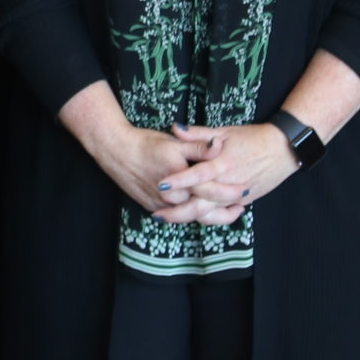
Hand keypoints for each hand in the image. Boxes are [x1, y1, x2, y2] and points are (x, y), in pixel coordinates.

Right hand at [59, 82, 239, 225]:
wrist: (115, 150)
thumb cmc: (145, 143)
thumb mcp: (174, 142)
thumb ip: (199, 146)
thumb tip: (219, 145)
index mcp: (181, 180)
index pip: (211, 191)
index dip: (230, 192)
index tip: (244, 192)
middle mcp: (172, 197)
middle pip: (204, 210)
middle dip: (225, 210)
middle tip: (241, 207)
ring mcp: (161, 205)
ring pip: (191, 217)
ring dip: (211, 216)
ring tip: (229, 213)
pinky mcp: (153, 207)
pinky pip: (177, 217)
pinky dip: (192, 216)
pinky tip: (203, 212)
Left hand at [167, 122, 299, 210]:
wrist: (283, 149)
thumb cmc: (252, 138)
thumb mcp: (225, 132)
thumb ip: (199, 134)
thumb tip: (175, 128)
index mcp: (222, 164)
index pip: (197, 176)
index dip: (179, 181)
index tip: (160, 186)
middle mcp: (228, 183)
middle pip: (201, 203)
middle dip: (178, 211)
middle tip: (156, 214)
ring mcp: (236, 195)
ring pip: (210, 213)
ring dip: (188, 217)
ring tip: (168, 218)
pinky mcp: (244, 201)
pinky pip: (222, 214)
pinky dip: (206, 218)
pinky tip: (190, 219)